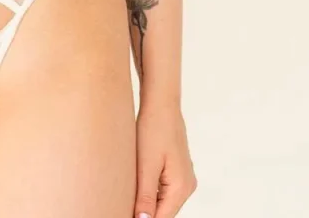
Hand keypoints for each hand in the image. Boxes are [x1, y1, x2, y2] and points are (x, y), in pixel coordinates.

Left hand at [134, 101, 196, 217]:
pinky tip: (135, 186)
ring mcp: (183, 178)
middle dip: (144, 213)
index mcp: (181, 188)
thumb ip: (146, 196)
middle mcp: (187, 186)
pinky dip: (150, 192)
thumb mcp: (146, 165)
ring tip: (126, 200)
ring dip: (147, 203)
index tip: (123, 212)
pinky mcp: (177, 170)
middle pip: (163, 212)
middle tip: (121, 206)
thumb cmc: (153, 129)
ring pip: (163, 202)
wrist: (161, 103)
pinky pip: (163, 190)